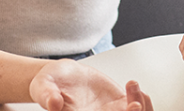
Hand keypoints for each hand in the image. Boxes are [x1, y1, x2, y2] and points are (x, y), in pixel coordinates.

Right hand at [29, 59, 152, 110]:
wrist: (60, 75)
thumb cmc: (49, 83)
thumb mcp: (42, 86)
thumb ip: (47, 95)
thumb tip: (53, 104)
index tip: (123, 109)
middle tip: (133, 104)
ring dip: (141, 106)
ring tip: (131, 86)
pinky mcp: (119, 102)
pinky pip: (137, 105)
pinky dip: (141, 97)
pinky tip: (131, 85)